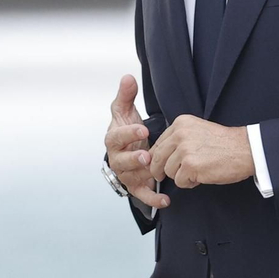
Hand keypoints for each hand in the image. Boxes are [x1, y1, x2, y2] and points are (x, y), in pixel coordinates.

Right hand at [106, 75, 168, 209]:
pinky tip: (165, 199)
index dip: (128, 133)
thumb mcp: (125, 111)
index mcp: (113, 139)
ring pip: (131, 177)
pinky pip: (142, 194)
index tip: (143, 128)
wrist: (128, 148)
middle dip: (133, 158)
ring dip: (143, 177)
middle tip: (146, 155)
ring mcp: (125, 173)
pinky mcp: (135, 185)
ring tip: (156, 174)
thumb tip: (128, 78)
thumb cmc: (126, 129)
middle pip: (121, 161)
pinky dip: (153, 198)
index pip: (116, 137)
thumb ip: (126, 95)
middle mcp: (116, 158)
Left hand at [149, 115, 252, 188]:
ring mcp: (184, 150)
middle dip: (159, 170)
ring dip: (180, 176)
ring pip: (169, 171)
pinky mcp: (191, 166)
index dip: (157, 157)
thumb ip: (179, 139)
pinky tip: (201, 176)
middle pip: (157, 158)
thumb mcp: (197, 131)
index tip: (158, 165)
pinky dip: (189, 183)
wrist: (245, 149)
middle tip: (162, 176)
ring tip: (196, 172)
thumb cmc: (225, 143)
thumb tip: (159, 155)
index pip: (158, 143)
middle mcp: (180, 134)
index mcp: (181, 123)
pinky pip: (180, 181)